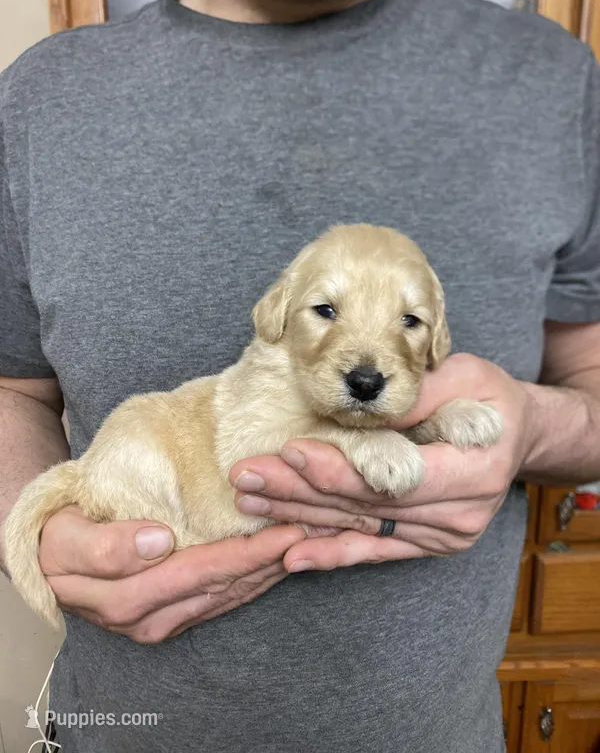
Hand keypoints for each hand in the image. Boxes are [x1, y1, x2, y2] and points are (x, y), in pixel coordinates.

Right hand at [39, 506, 305, 642]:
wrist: (50, 559)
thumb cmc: (61, 539)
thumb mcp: (68, 540)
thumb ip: (106, 547)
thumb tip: (158, 542)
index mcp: (130, 598)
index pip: (202, 571)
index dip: (248, 552)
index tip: (288, 528)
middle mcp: (154, 618)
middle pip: (227, 586)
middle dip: (274, 560)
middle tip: (317, 530)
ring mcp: (168, 620)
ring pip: (232, 595)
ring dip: (273, 569)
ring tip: (310, 541)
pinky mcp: (178, 616)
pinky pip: (225, 598)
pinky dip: (257, 578)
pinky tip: (281, 559)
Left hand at [231, 354, 534, 571]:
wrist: (513, 436)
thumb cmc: (488, 399)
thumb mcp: (465, 376)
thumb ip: (417, 394)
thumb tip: (364, 404)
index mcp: (473, 471)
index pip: (396, 479)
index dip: (342, 469)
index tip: (291, 451)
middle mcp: (458, 515)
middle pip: (366, 507)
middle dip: (301, 491)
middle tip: (248, 476)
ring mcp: (441, 536)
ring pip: (360, 528)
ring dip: (301, 517)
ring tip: (252, 500)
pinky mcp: (425, 543)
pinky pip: (373, 549)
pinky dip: (331, 551)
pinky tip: (291, 554)